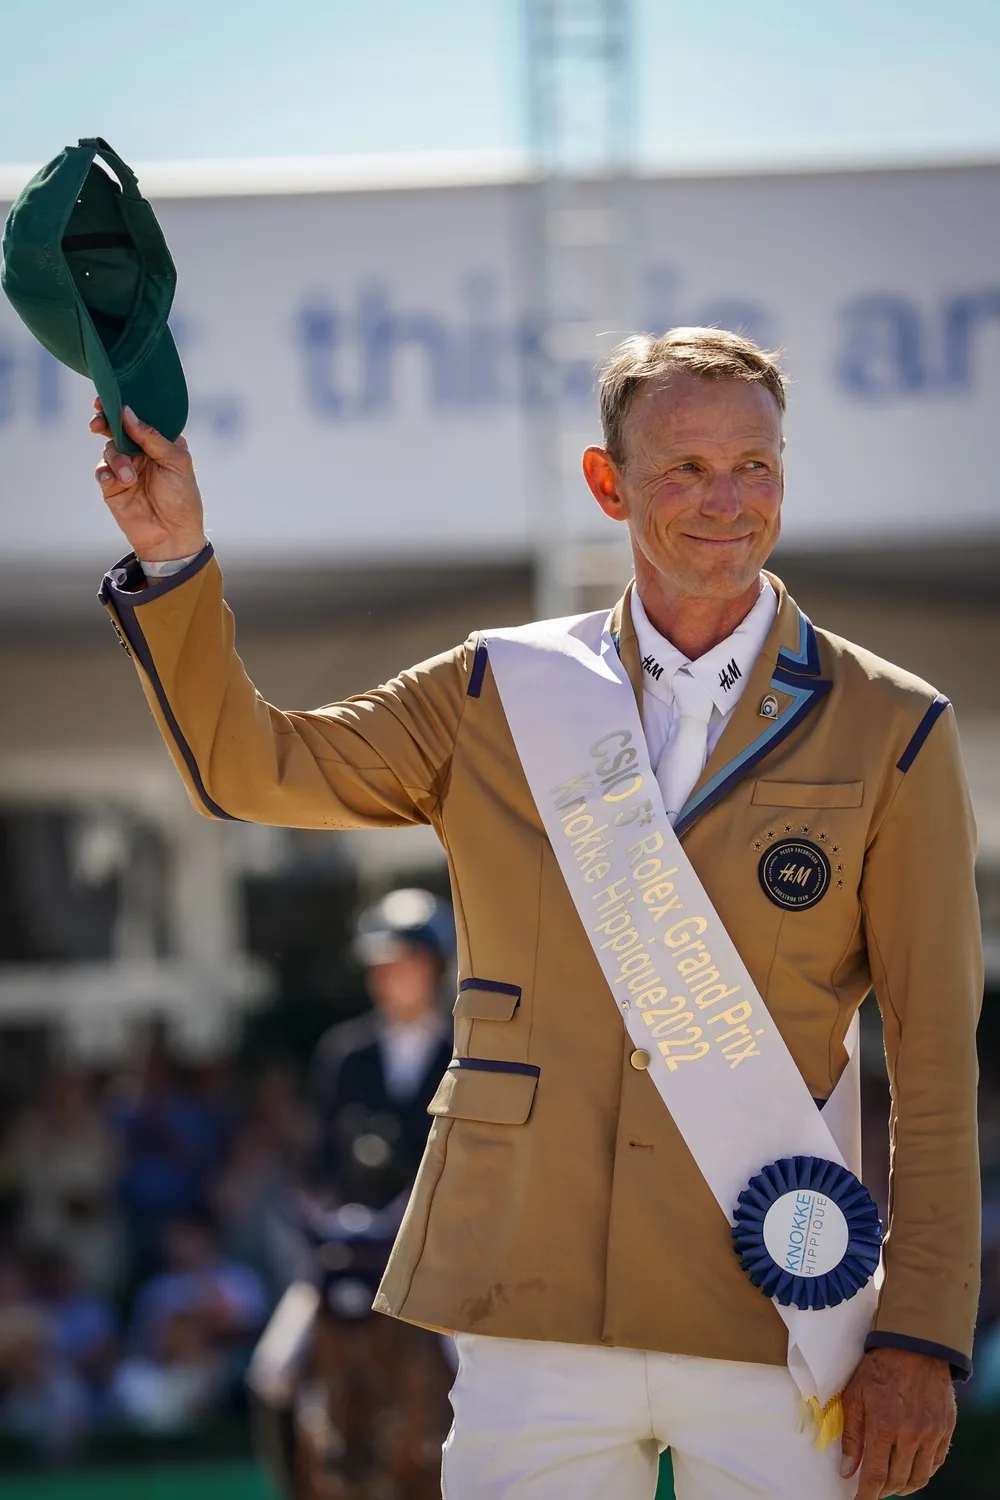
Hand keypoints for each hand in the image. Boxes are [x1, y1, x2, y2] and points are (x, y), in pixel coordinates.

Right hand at [90, 399, 207, 561]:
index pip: (140, 417)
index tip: (110, 398)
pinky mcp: (113, 485)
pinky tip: (115, 482)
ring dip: (117, 460)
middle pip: (118, 427)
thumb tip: (127, 413)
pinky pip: (102, 470)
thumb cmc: (182, 499)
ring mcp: (126, 467)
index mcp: (160, 441)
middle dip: (106, 421)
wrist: (172, 536)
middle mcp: (142, 451)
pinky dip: (106, 472)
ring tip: (130, 479)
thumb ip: (152, 437)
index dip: (125, 406)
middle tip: (99, 422)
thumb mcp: (176, 463)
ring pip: (110, 448)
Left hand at [841, 1347, 955, 1497]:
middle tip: (873, 1488)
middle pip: (898, 1480)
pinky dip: (923, 1472)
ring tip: (892, 1483)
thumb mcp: (855, 1395)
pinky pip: (936, 1462)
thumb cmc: (878, 1367)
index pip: (875, 1475)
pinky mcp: (946, 1429)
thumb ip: (851, 1435)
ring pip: (919, 1477)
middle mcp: (910, 1434)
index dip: (866, 1494)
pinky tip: (912, 1469)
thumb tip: (847, 1469)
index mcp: (884, 1425)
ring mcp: (932, 1433)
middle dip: (883, 1490)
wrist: (914, 1345)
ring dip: (904, 1486)